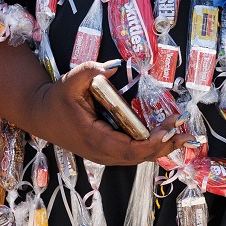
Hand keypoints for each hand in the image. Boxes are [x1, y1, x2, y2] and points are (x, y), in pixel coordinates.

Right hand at [17, 61, 188, 166]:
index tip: (168, 129)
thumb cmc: (56, 99)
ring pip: (138, 158)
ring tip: (183, 135)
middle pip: (139, 157)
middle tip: (186, 131)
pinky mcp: (106, 151)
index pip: (129, 149)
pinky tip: (167, 137)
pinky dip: (152, 146)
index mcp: (94, 138)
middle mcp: (102, 152)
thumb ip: (90, 71)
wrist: (40, 115)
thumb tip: (114, 68)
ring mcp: (104, 155)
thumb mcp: (70, 81)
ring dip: (162, 147)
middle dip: (165, 145)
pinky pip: (133, 153)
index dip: (152, 142)